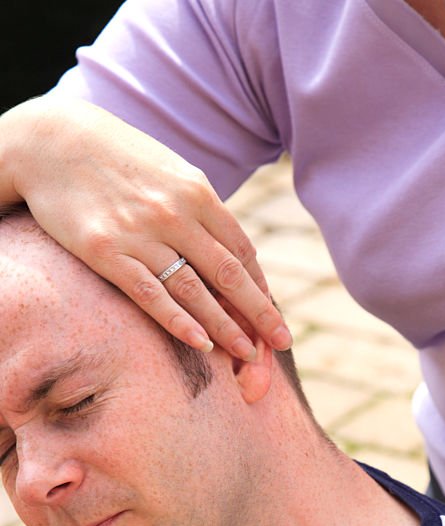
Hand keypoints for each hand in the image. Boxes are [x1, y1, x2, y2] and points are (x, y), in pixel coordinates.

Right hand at [0, 97, 291, 356]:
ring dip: (226, 327)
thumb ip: (201, 210)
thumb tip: (230, 252)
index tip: (274, 317)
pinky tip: (201, 344)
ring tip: (248, 354)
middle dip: (259, 313)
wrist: (51, 140)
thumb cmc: (119, 160)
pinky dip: (178, 322)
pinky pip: (150, 294)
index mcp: (198, 192)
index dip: (260, 289)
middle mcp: (175, 214)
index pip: (241, 251)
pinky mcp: (106, 252)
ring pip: (195, 291)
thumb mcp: (171, 172)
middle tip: (281, 343)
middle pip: (229, 275)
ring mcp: (140, 234)